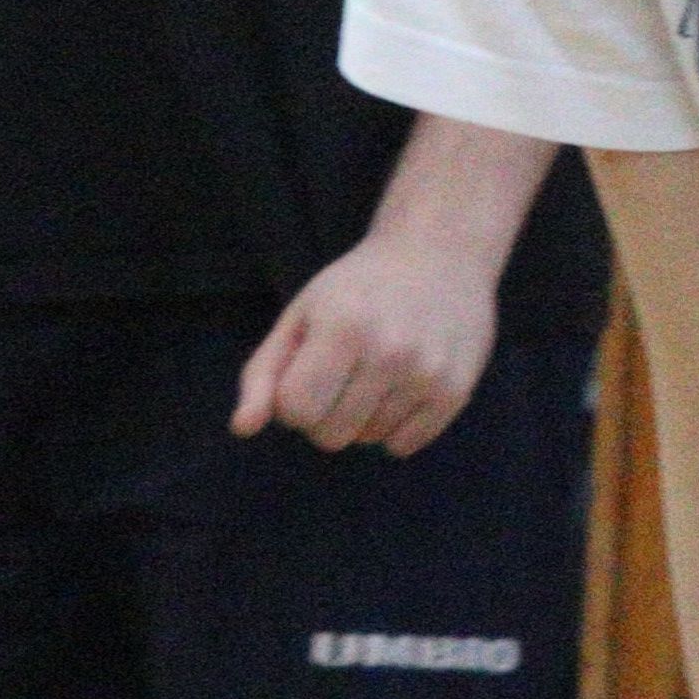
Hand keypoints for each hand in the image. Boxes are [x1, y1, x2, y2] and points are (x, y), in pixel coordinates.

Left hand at [231, 228, 498, 456]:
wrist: (438, 253)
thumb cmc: (357, 287)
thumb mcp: (301, 315)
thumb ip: (263, 374)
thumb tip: (242, 428)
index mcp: (343, 327)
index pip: (295, 411)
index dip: (293, 396)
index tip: (308, 368)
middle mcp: (390, 352)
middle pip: (331, 436)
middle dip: (325, 412)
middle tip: (343, 371)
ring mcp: (427, 374)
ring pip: (368, 441)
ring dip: (362, 416)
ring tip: (377, 368)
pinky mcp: (455, 391)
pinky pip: (403, 445)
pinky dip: (395, 425)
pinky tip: (402, 383)